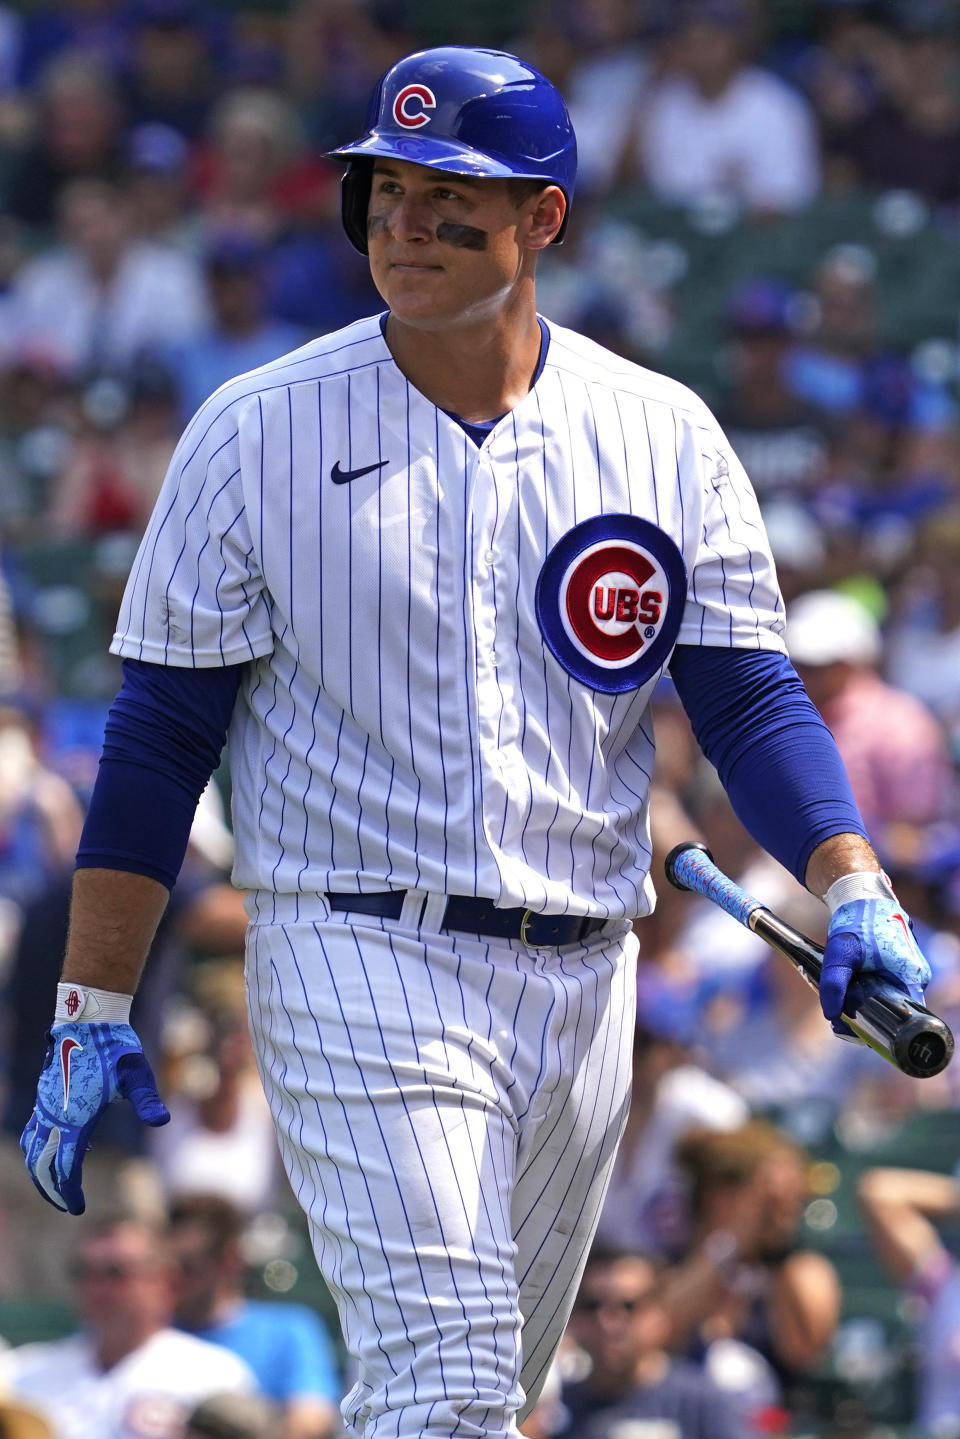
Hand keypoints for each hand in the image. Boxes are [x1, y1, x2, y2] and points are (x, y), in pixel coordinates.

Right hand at [20, 1021, 169, 1214]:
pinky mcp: (44, 1095)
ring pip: (32, 1149)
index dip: (68, 1192)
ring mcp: (46, 1105)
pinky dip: (38, 1150)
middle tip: (66, 1206)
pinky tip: (58, 1151)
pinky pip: (33, 1131)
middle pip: (42, 1164)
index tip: (77, 1210)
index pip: (65, 1167)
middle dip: (51, 1189)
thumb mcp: (137, 1074)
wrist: (88, 1019)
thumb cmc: (116, 1047)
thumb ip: (147, 1100)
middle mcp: (54, 1114)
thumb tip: (162, 1121)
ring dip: (40, 1172)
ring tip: (55, 1186)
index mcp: (75, 1117)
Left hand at [819, 896, 931, 1035]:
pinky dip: (870, 992)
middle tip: (842, 1021)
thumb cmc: (856, 920)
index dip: (882, 1029)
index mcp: (913, 975)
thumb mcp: (840, 953)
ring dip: (868, 1005)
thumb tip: (831, 1015)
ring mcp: (910, 969)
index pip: (906, 1017)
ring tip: (842, 1009)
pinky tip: (850, 995)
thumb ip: (834, 985)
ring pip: (891, 998)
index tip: (858, 1032)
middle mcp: (917, 974)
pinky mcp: (900, 964)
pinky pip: (888, 986)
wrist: (859, 894)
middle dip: (870, 1018)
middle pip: (897, 1010)